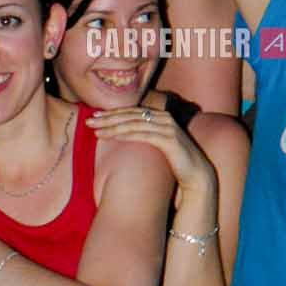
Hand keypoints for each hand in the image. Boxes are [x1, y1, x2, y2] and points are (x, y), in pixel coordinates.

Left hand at [91, 93, 216, 217]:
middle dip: (108, 117)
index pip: (132, 111)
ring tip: (96, 131)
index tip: (94, 116)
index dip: (112, 113)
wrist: (196, 175)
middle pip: (131, 115)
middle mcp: (165, 118)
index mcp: (161, 116)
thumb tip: (122, 135)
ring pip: (134, 123)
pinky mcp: (169, 139)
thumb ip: (144, 135)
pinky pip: (143, 134)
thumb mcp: (157, 144)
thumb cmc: (174, 162)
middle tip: (89, 121)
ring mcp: (168, 127)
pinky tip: (112, 136)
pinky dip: (126, 134)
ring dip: (113, 126)